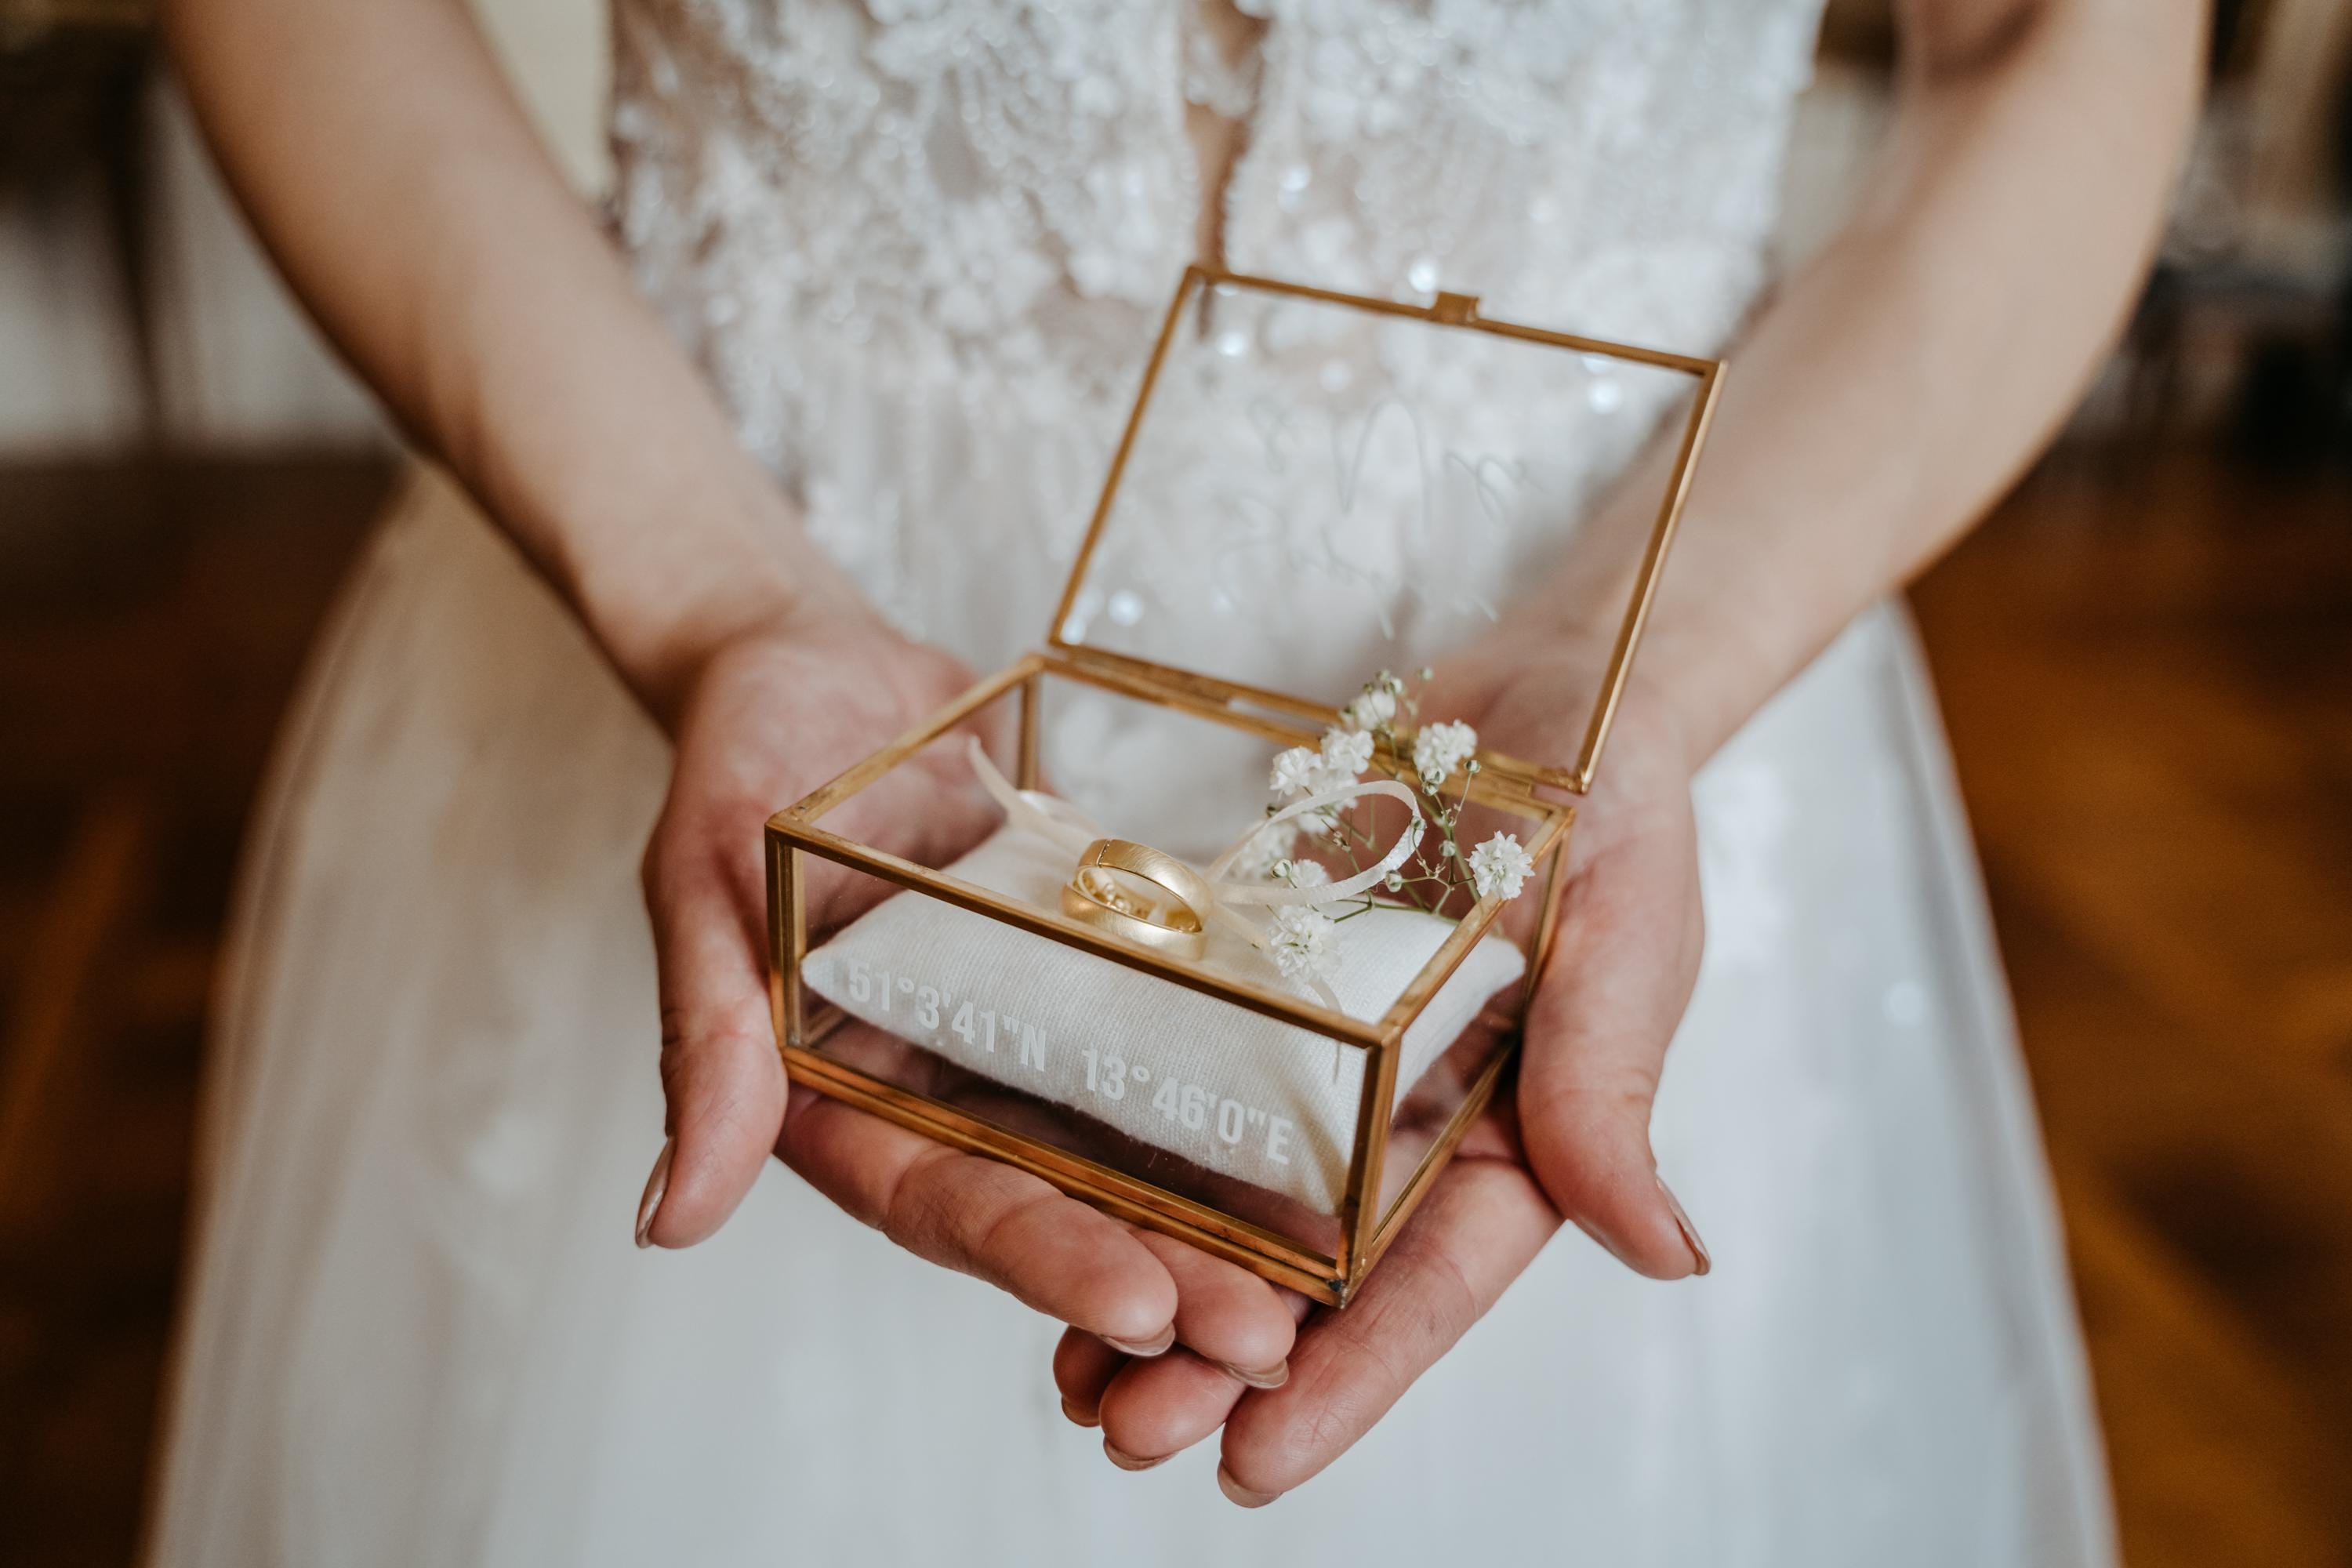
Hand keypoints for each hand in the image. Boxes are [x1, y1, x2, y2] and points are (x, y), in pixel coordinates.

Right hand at [634, 608, 1298, 1380]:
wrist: (825, 661)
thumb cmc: (747, 754)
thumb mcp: (710, 879)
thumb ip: (707, 1043)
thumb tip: (665, 1221)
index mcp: (840, 1099)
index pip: (943, 1201)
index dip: (1040, 1258)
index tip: (1142, 1306)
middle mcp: (937, 1091)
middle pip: (1054, 1205)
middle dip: (1160, 1275)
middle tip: (1266, 1338)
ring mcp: (1018, 1039)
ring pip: (1121, 1151)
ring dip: (1212, 1220)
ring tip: (1317, 1282)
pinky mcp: (1086, 981)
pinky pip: (1165, 1047)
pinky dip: (1235, 1097)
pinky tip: (1327, 1141)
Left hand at [1050, 630, 1712, 1500]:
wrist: (1541, 689)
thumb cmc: (1612, 805)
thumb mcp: (1625, 933)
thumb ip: (1611, 1086)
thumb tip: (1669, 1255)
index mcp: (1518, 1142)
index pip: (1432, 1287)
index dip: (1348, 1381)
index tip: (1254, 1463)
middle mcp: (1416, 1132)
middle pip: (1319, 1279)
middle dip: (1225, 1365)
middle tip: (1125, 1431)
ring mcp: (1336, 1075)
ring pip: (1243, 1215)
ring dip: (1162, 1295)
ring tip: (1071, 1379)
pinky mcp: (1266, 1006)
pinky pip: (1194, 1099)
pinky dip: (1133, 1168)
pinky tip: (1052, 1221)